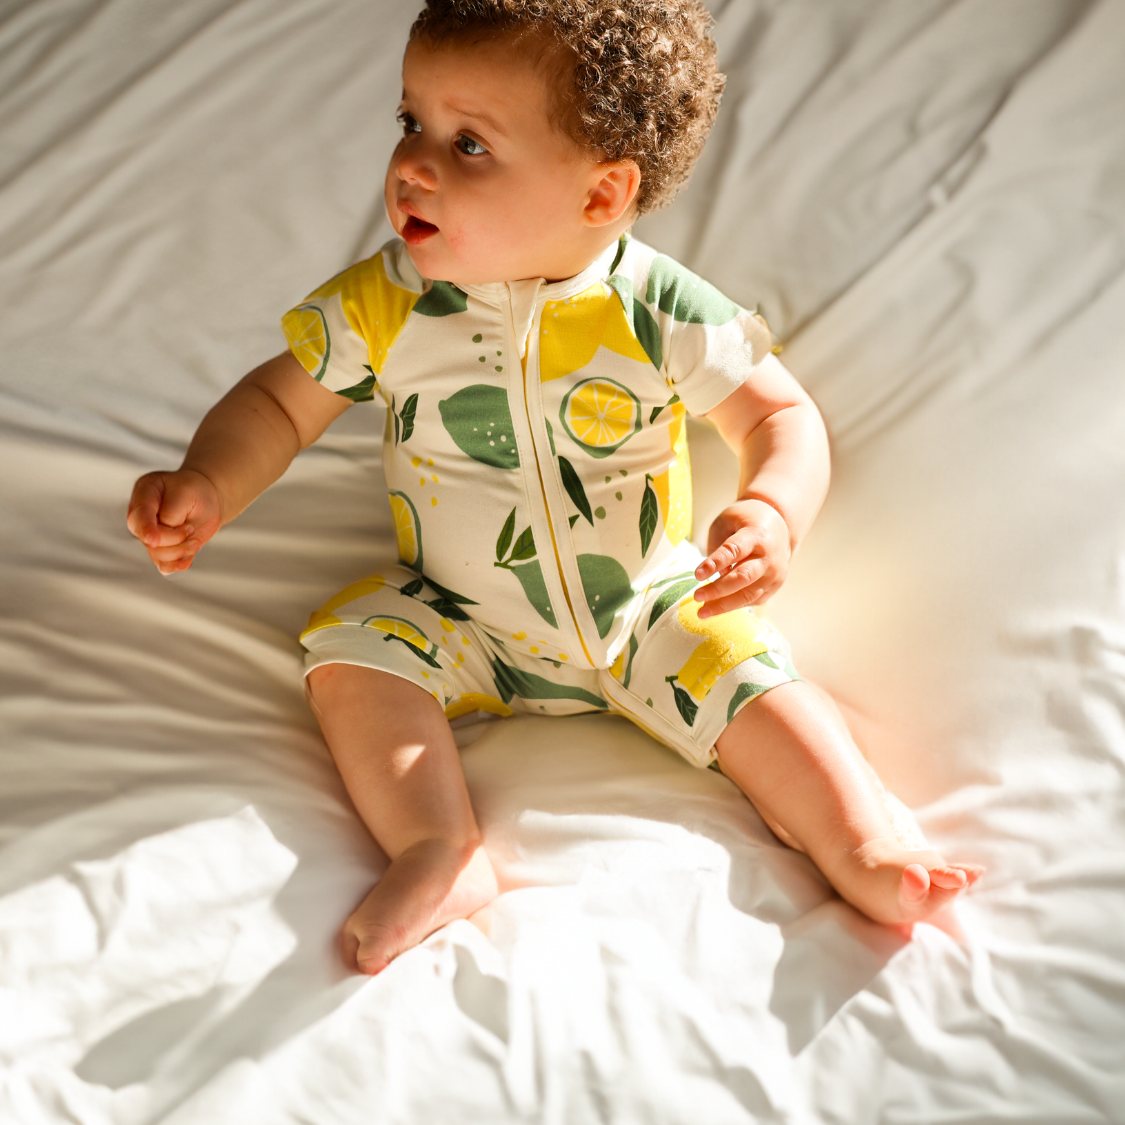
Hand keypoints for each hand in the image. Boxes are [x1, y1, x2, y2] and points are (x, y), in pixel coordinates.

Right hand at [126, 469, 222, 573]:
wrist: (207, 499)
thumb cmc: (194, 490)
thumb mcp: (186, 492)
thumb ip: (171, 513)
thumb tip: (160, 540)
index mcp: (144, 493)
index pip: (139, 515)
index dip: (146, 529)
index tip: (154, 540)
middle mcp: (140, 516)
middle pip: (147, 538)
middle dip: (173, 539)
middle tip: (190, 529)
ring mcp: (148, 534)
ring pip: (156, 554)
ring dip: (180, 551)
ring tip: (194, 540)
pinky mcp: (160, 548)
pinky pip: (164, 565)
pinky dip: (178, 563)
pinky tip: (188, 557)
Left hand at [693, 498, 790, 616]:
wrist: (780, 528)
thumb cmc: (746, 522)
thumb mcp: (729, 520)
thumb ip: (718, 544)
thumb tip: (714, 575)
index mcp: (756, 535)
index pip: (734, 551)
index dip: (715, 563)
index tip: (697, 575)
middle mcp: (769, 557)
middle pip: (743, 577)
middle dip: (718, 589)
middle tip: (697, 597)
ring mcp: (774, 574)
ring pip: (748, 595)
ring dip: (724, 606)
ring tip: (702, 612)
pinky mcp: (774, 586)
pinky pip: (753, 600)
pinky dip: (733, 605)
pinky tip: (716, 608)